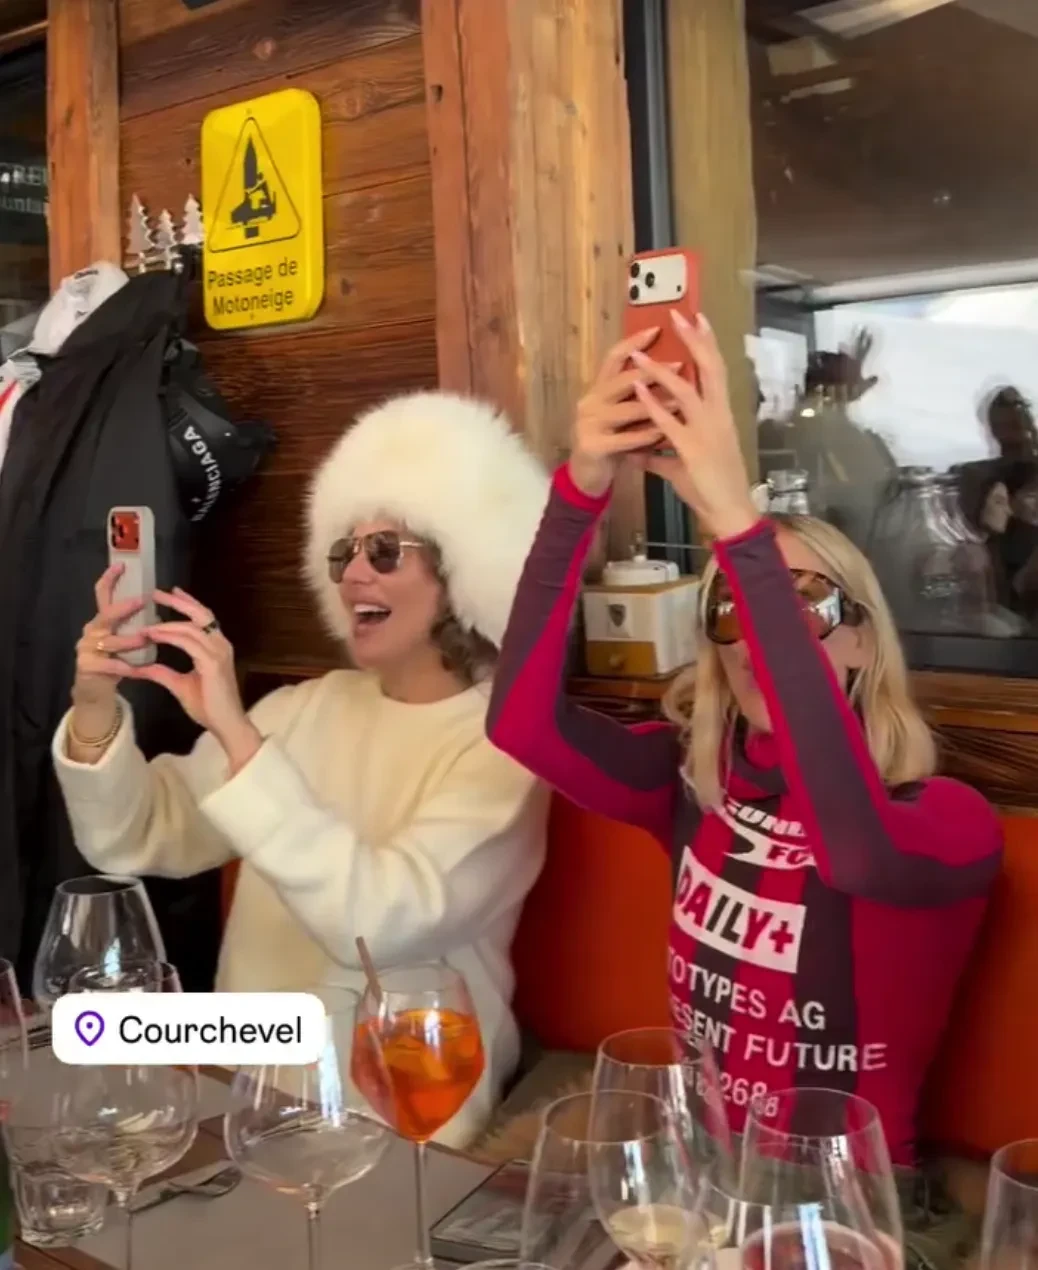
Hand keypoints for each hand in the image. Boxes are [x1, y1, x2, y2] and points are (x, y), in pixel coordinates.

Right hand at [71, 565, 150, 737]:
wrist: (94, 691)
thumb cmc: (114, 661)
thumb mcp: (124, 639)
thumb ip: (135, 624)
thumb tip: (158, 610)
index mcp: (102, 620)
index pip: (102, 594)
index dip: (110, 579)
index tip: (122, 565)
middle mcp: (92, 630)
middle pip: (105, 614)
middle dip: (123, 607)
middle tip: (141, 601)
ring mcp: (86, 648)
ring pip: (108, 641)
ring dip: (128, 639)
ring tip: (145, 639)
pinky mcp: (87, 667)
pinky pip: (108, 665)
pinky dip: (123, 666)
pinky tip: (135, 669)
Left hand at [137, 589, 260, 771]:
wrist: (226, 724)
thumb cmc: (209, 706)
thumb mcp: (180, 685)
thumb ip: (163, 673)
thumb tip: (141, 667)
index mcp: (217, 647)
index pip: (202, 618)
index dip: (187, 603)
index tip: (170, 593)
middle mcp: (221, 644)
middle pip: (200, 614)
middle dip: (178, 602)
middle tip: (156, 593)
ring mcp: (219, 652)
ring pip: (191, 627)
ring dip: (167, 622)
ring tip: (147, 620)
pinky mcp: (212, 663)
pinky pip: (187, 642)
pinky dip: (169, 636)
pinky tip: (153, 635)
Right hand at [568, 328, 665, 496]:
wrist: (587, 478)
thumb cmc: (611, 442)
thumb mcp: (622, 415)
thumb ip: (638, 395)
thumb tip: (671, 368)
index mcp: (598, 390)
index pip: (614, 357)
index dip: (634, 341)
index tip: (658, 328)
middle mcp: (590, 401)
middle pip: (623, 380)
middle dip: (654, 371)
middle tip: (681, 363)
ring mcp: (588, 424)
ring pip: (626, 410)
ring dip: (655, 405)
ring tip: (680, 401)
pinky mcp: (592, 446)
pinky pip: (624, 439)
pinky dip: (646, 436)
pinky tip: (664, 433)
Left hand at [630, 311, 759, 540]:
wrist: (730, 513)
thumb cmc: (711, 489)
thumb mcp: (681, 468)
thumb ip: (659, 457)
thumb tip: (638, 452)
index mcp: (721, 416)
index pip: (716, 371)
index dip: (707, 344)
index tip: (697, 319)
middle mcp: (718, 417)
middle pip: (710, 368)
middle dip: (695, 340)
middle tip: (680, 314)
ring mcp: (707, 432)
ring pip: (685, 390)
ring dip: (660, 370)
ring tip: (638, 353)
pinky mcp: (693, 450)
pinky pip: (670, 422)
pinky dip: (653, 404)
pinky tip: (638, 389)